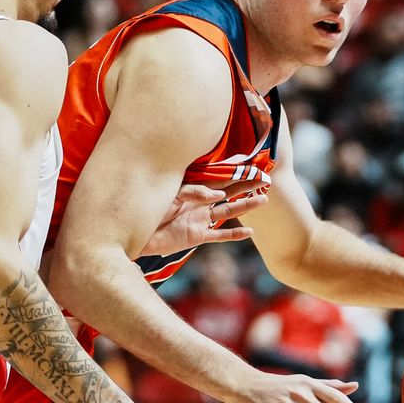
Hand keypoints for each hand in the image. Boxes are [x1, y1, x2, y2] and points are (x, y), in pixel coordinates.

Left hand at [140, 180, 268, 256]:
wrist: (137, 231)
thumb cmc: (150, 208)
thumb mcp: (172, 194)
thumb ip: (194, 192)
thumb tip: (218, 195)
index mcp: (193, 189)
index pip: (219, 179)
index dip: (235, 173)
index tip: (251, 166)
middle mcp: (200, 203)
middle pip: (229, 192)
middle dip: (246, 185)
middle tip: (265, 179)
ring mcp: (200, 220)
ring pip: (228, 211)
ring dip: (246, 205)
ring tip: (263, 199)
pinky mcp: (197, 236)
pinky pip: (219, 235)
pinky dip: (234, 234)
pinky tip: (249, 232)